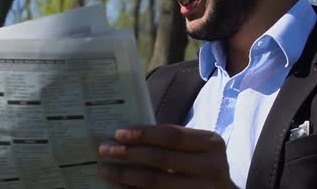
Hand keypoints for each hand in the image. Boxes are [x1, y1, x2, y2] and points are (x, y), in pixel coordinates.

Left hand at [97, 124, 233, 188]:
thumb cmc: (201, 163)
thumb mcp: (195, 147)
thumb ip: (169, 141)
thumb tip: (126, 136)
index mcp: (211, 144)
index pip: (171, 135)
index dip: (144, 134)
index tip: (118, 133)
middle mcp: (211, 167)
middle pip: (161, 158)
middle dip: (129, 153)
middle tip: (104, 149)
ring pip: (156, 182)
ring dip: (125, 175)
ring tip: (104, 169)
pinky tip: (117, 186)